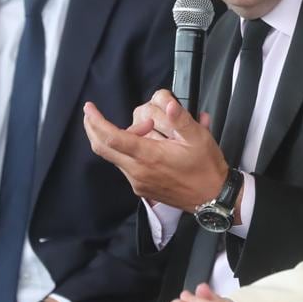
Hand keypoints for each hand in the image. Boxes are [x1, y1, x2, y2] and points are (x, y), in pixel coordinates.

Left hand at [84, 91, 226, 210]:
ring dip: (114, 139)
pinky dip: (125, 151)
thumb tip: (169, 104)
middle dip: (92, 128)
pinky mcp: (141, 189)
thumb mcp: (199, 138)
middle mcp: (138, 172)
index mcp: (150, 157)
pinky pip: (124, 166)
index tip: (89, 108)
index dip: (97, 122)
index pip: (112, 138)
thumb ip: (181, 119)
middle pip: (102, 149)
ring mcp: (137, 182)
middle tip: (91, 113)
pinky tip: (143, 142)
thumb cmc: (206, 167)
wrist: (212, 197)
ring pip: (113, 157)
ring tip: (143, 128)